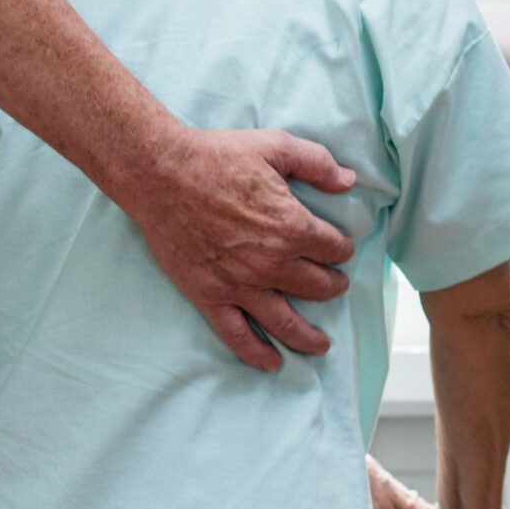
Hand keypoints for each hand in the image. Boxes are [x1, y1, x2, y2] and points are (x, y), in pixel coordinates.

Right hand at [127, 127, 356, 371]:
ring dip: (309, 336)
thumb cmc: (216, 157)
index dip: (341, 247)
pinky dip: (256, 353)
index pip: (333, 248)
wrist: (161, 174)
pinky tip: (272, 362)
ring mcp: (240, 284)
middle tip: (335, 285)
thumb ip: (316, 163)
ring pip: (285, 322)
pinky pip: (237, 335)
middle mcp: (271, 263)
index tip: (339, 247)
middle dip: (332, 286)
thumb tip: (349, 180)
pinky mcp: (210, 295)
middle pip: (317, 287)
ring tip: (321, 343)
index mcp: (291, 226)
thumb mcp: (275, 146)